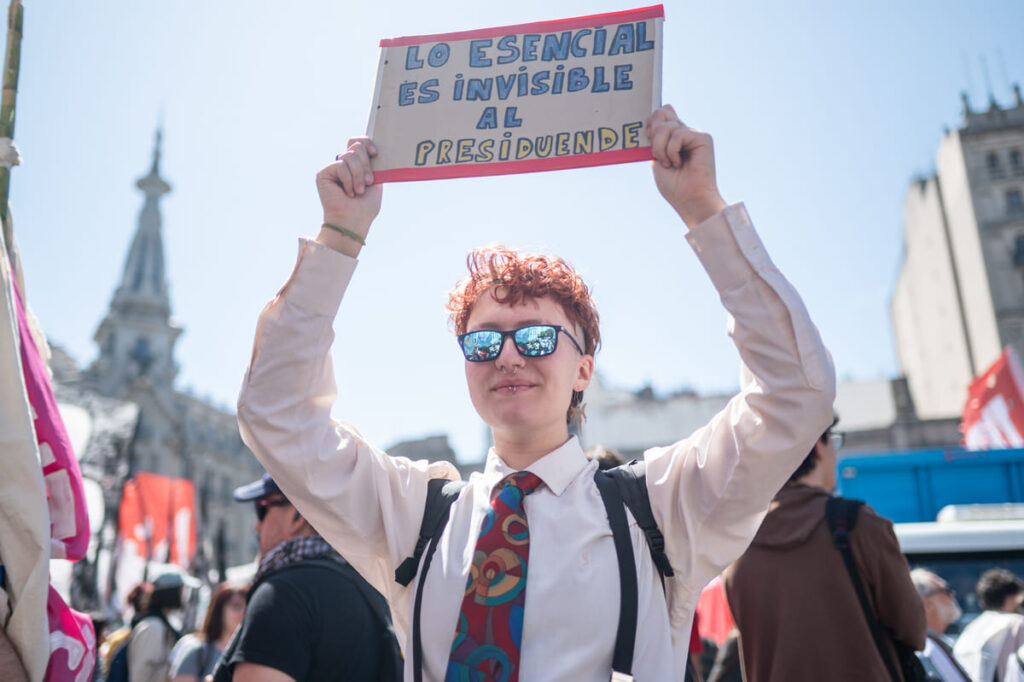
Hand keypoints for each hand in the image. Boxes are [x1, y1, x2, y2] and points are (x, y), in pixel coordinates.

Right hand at [314, 137, 382, 252]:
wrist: (354, 221)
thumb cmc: (365, 206)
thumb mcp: (375, 181)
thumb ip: (372, 163)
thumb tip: (371, 147)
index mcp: (356, 165)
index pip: (358, 142)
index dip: (366, 143)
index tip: (375, 154)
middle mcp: (343, 164)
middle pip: (355, 146)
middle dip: (366, 165)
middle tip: (368, 182)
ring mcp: (333, 168)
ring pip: (349, 156)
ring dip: (359, 175)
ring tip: (358, 191)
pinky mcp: (324, 173)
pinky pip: (341, 165)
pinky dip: (349, 180)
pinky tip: (348, 192)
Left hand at [647, 105, 726, 228]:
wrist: (689, 201)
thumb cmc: (674, 186)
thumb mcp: (657, 156)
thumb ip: (657, 134)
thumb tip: (665, 106)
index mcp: (674, 136)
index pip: (661, 113)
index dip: (651, 124)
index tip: (650, 141)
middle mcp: (685, 132)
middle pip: (661, 114)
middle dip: (654, 136)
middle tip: (659, 156)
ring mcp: (695, 134)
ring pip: (667, 126)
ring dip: (660, 149)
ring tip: (670, 164)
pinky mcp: (703, 138)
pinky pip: (678, 134)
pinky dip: (672, 151)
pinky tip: (678, 163)